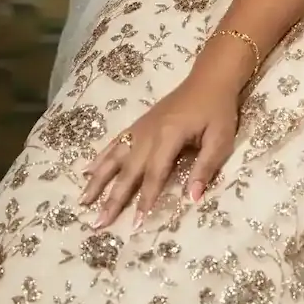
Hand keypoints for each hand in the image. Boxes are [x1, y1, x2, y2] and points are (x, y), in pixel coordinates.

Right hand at [80, 70, 239, 224]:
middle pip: (128, 170)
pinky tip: (86, 171)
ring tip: (82, 201)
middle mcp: (148, 133)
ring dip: (98, 180)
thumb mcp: (221, 138)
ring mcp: (140, 128)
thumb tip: (193, 198)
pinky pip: (115, 143)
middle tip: (98, 224)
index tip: (135, 225)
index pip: (154, 174)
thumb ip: (206, 167)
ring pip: (114, 157)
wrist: (210, 78)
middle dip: (112, 198)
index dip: (145, 200)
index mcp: (169, 136)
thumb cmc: (218, 110)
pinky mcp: (138, 124)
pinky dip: (100, 158)